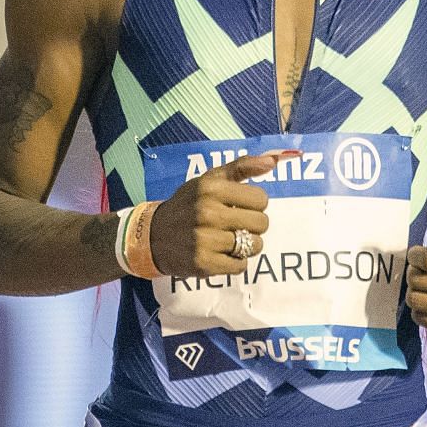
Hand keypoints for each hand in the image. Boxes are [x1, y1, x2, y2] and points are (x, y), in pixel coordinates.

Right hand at [149, 151, 291, 276]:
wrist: (153, 236)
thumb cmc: (188, 205)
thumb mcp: (209, 180)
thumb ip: (241, 167)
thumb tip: (273, 161)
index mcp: (211, 188)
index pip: (261, 199)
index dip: (254, 204)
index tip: (239, 207)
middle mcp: (207, 212)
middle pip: (261, 223)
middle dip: (253, 226)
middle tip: (235, 225)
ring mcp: (204, 239)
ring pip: (254, 246)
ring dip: (246, 246)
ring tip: (228, 240)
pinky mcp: (203, 263)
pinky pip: (240, 265)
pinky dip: (235, 262)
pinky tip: (220, 254)